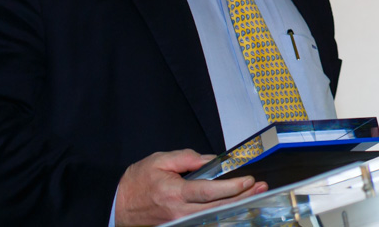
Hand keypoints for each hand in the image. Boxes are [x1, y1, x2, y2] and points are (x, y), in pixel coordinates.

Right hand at [114, 149, 267, 226]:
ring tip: (254, 194)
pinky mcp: (181, 226)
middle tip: (260, 187)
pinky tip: (235, 205)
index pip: (209, 191)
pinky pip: (205, 220)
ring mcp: (181, 222)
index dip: (231, 187)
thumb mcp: (159, 161)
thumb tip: (210, 160)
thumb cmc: (137, 183)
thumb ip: (186, 158)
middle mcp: (180, 212)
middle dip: (242, 197)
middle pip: (218, 207)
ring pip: (214, 216)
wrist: (119, 206)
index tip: (247, 179)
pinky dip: (222, 213)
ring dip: (236, 205)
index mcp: (175, 193)